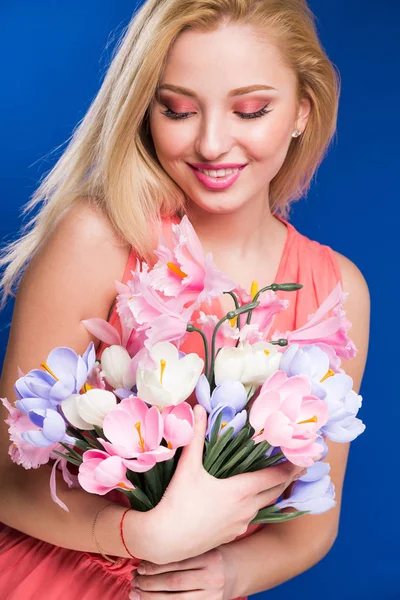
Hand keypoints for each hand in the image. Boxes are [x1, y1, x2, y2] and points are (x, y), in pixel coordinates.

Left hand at [129, 548, 235, 599]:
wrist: (236, 572)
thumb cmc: (213, 555)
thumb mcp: (204, 546)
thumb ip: (183, 549)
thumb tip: (149, 552)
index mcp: (210, 558)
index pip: (177, 563)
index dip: (155, 566)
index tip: (139, 566)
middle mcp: (212, 578)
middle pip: (174, 583)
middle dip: (150, 583)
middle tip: (134, 580)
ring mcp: (211, 597)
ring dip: (151, 597)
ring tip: (136, 592)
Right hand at [133, 405, 304, 564]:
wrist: (166, 541)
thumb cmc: (177, 502)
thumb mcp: (188, 467)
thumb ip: (196, 436)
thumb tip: (198, 408)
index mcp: (241, 490)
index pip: (275, 477)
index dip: (291, 466)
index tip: (304, 458)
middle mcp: (246, 509)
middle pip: (276, 492)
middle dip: (288, 478)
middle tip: (300, 466)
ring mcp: (240, 524)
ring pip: (264, 505)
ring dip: (272, 491)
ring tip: (276, 479)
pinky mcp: (231, 534)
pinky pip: (250, 516)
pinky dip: (256, 504)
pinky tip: (248, 499)